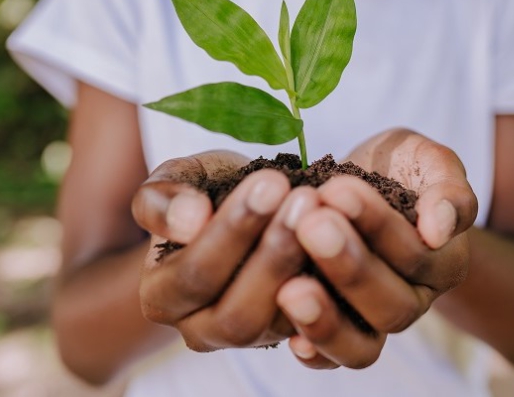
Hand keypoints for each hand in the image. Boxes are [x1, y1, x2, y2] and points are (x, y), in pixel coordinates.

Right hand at [132, 152, 317, 350]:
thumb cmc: (207, 190)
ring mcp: (252, 335)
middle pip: (236, 314)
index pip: (195, 274)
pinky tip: (350, 244)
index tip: (271, 183)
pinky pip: (317, 328)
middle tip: (305, 199)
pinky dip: (334, 290)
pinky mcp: (293, 331)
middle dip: (274, 254)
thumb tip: (190, 221)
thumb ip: (164, 198)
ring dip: (306, 268)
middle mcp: (202, 328)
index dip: (233, 231)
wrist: (247, 204)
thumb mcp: (179, 179)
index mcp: (163, 294)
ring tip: (326, 216)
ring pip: (278, 324)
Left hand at [276, 129, 477, 368]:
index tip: (337, 189)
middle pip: (392, 305)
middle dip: (349, 266)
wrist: (362, 178)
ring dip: (327, 316)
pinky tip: (287, 330)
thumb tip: (439, 230)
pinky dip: (313, 349)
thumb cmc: (396, 164)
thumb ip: (447, 187)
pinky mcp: (339, 323)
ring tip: (290, 286)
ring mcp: (374, 317)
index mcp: (443, 260)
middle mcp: (413, 297)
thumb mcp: (425, 158)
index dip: (377, 225)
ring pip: (363, 343)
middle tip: (311, 224)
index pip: (417, 255)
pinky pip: (332, 356)